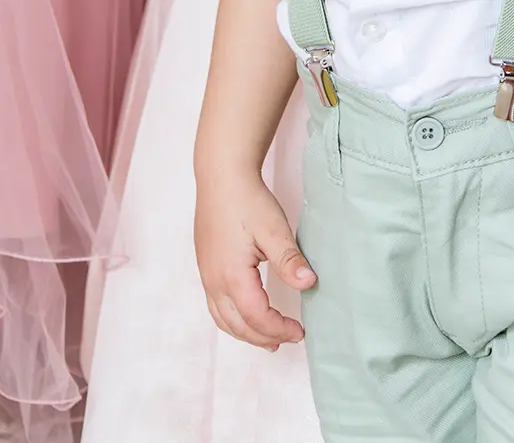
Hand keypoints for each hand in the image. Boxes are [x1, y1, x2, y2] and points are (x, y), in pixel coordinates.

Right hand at [195, 170, 315, 350]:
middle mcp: (213, 281)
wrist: (221, 176)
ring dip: (245, 333)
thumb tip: (309, 284)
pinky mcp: (205, 266)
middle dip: (263, 337)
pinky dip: (232, 319)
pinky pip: (215, 305)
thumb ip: (289, 260)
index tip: (300, 330)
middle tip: (288, 338)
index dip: (279, 328)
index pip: (256, 317)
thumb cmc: (247, 200)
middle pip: (237, 325)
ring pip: (222, 318)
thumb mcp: (274, 229)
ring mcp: (206, 274)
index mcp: (231, 276)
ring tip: (268, 337)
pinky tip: (245, 312)